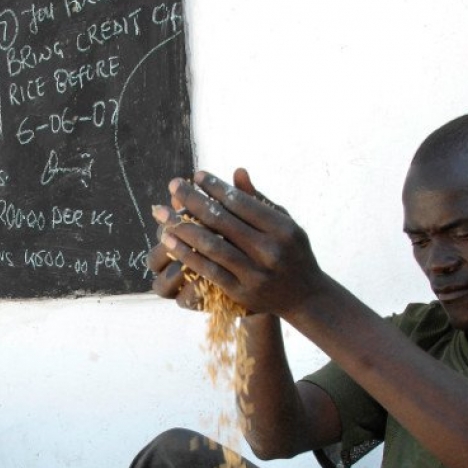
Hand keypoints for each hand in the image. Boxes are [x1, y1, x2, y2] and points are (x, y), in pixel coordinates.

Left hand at [157, 168, 322, 317]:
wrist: (305, 297)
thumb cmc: (291, 252)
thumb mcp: (284, 222)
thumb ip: (258, 199)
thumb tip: (237, 171)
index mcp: (282, 228)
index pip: (241, 203)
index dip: (216, 187)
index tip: (196, 175)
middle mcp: (270, 250)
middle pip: (223, 221)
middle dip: (193, 200)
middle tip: (173, 185)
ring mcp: (255, 274)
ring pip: (212, 246)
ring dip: (183, 227)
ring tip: (162, 213)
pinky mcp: (241, 292)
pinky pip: (208, 271)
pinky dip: (186, 254)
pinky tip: (169, 241)